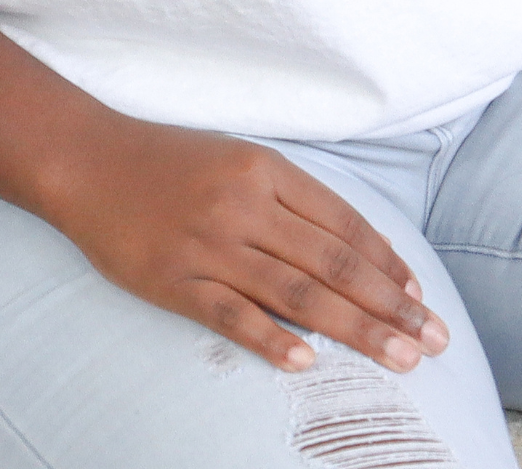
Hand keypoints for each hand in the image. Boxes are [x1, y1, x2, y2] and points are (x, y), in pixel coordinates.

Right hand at [45, 115, 451, 373]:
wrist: (89, 161)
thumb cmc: (171, 162)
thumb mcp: (238, 160)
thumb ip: (289, 200)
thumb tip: (350, 248)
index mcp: (266, 170)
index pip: (343, 222)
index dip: (387, 262)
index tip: (420, 296)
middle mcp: (244, 205)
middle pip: (332, 262)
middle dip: (390, 303)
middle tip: (432, 339)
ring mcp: (209, 245)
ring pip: (296, 292)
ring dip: (355, 328)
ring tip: (399, 357)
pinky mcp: (172, 280)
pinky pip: (230, 315)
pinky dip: (270, 339)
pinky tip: (307, 362)